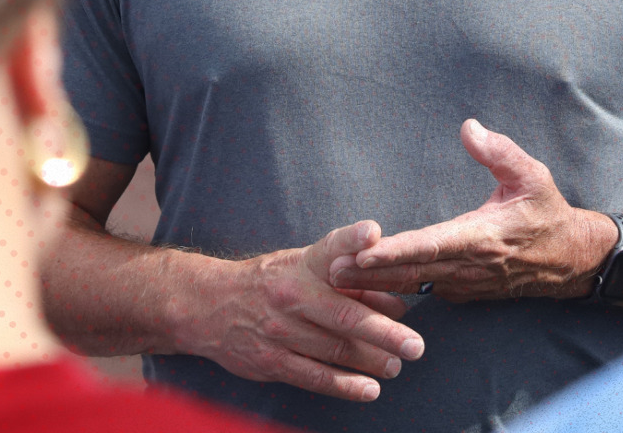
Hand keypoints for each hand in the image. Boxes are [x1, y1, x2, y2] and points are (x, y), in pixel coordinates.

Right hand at [177, 220, 424, 401]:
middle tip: (416, 345)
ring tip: (397, 365)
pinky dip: (343, 385)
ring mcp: (279, 331)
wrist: (207, 306)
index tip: (374, 233)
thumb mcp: (303, 266)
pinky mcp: (270, 361)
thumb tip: (396, 301)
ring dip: (371, 361)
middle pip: (345, 315)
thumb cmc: (272, 282)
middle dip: (385, 332)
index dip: (352, 239)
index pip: (331, 248)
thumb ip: (349, 278)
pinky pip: (313, 376)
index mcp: (303, 265)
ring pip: (334, 349)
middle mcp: (292, 295)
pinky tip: (369, 390)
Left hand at [329, 119, 616, 301]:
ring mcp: (464, 284)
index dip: (394, 251)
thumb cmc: (546, 213)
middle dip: (368, 272)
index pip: (429, 245)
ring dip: (373, 284)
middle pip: (410, 272)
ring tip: (334, 280)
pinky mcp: (461, 292)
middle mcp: (469, 266)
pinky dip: (393, 290)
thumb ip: (500, 152)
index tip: (363, 251)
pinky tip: (364, 287)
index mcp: (482, 236)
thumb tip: (469, 127)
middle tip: (327, 269)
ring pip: (411, 285)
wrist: (568, 259)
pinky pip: (422, 291)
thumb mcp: (532, 175)